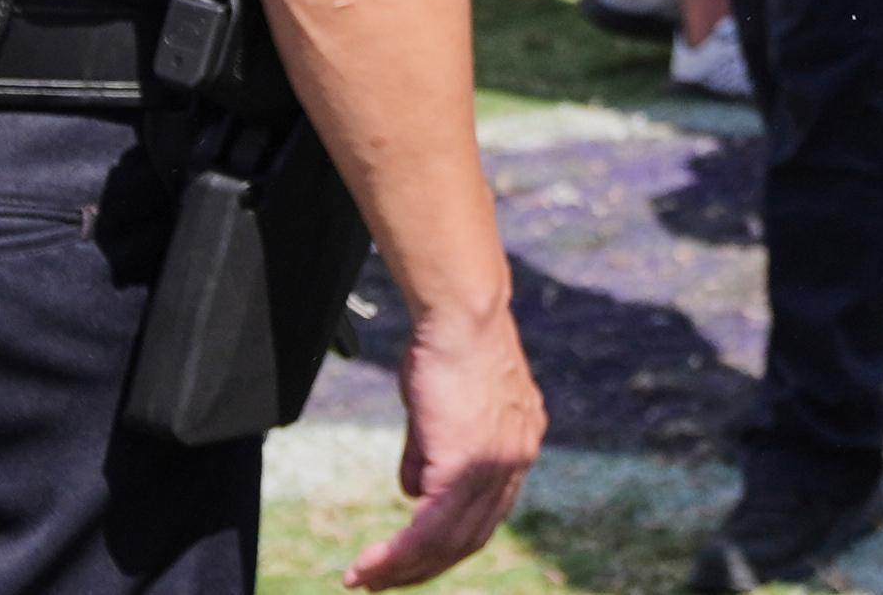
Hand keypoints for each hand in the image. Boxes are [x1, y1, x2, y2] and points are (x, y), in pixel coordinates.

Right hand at [342, 295, 540, 588]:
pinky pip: (429, 526)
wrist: (462, 314)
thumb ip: (430, 452)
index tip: (412, 560)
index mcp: (518, 445)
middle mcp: (516, 460)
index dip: (448, 542)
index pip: (486, 513)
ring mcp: (496, 464)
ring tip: (364, 580)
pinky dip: (397, 553)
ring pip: (448, 540)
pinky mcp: (467, 462)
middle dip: (423, 568)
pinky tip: (369, 566)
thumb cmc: (446, 347)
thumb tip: (411, 492)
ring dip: (403, 568)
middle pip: (471, 537)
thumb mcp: (441, 408)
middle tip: (380, 583)